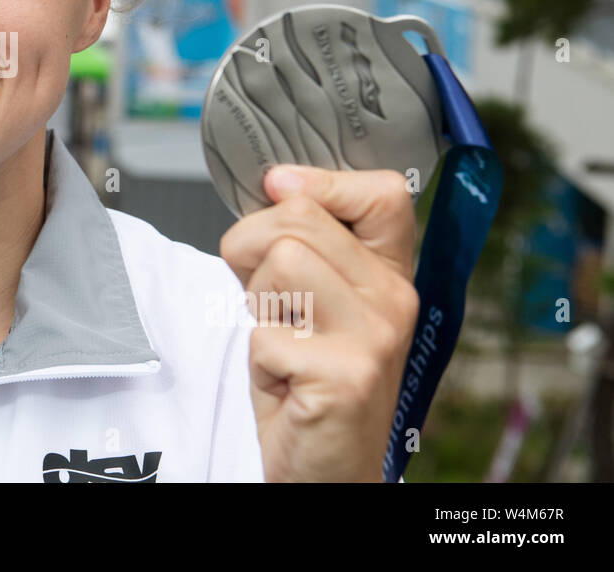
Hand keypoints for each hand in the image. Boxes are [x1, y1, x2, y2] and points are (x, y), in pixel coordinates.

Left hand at [219, 164, 418, 481]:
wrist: (322, 465)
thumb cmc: (305, 379)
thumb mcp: (308, 298)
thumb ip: (297, 241)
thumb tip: (278, 182)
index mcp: (389, 273)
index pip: (385, 192)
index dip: (322, 183)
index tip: (282, 195)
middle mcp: (395, 298)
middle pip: (299, 218)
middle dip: (253, 252)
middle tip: (270, 303)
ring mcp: (375, 336)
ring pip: (279, 262)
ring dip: (258, 306)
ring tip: (281, 340)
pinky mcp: (346, 375)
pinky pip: (264, 331)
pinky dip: (258, 359)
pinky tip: (285, 381)